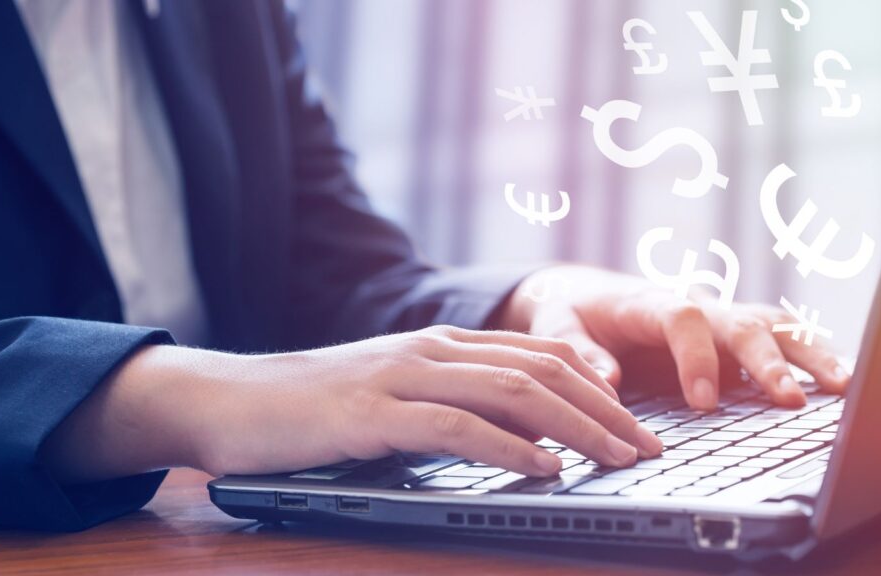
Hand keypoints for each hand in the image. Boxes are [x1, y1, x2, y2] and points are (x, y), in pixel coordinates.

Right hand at [41, 326, 661, 483]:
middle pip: (541, 370)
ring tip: (618, 459)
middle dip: (606, 410)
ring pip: (512, 392)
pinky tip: (544, 468)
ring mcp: (401, 374)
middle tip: (649, 448)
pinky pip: (456, 425)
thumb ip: (458, 407)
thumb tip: (528, 438)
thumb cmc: (316, 409)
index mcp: (442, 344)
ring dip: (575, 427)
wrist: (231, 399)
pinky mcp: (372, 410)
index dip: (599, 388)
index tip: (639, 426)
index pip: (541, 355)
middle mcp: (431, 349)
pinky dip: (508, 446)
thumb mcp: (398, 400)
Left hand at [497, 266, 850, 409]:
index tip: (703, 402)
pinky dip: (810, 356)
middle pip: (739, 323)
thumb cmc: (572, 312)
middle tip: (789, 399)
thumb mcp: (556, 326)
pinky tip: (838, 384)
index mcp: (648, 302)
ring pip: (772, 326)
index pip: (682, 319)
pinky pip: (779, 340)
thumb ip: (576, 350)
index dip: (697, 358)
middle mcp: (693, 306)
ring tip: (841, 387)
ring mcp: (719, 320)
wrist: (585, 294)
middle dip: (767, 360)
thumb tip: (607, 380)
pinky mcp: (733, 338)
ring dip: (807, 354)